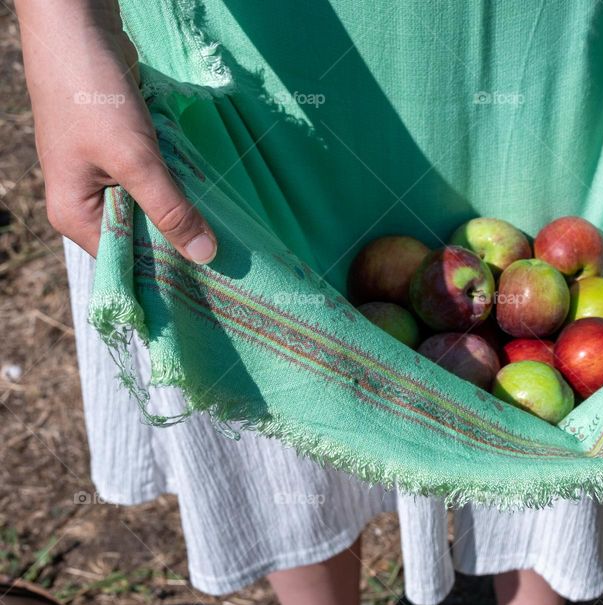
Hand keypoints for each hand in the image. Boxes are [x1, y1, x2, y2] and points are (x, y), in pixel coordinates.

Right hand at [17, 0, 216, 262]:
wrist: (79, 28)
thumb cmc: (95, 97)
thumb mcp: (136, 160)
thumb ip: (170, 209)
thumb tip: (206, 256)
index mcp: (75, 215)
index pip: (126, 262)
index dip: (167, 272)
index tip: (213, 285)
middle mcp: (87, 202)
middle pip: (141, 237)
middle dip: (181, 243)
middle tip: (233, 264)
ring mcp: (105, 176)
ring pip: (153, 208)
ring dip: (186, 214)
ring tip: (232, 237)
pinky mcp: (124, 153)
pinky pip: (158, 182)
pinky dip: (181, 186)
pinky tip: (214, 199)